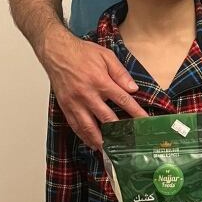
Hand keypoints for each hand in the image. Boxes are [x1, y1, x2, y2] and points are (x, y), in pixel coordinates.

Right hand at [42, 28, 145, 148]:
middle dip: (119, 131)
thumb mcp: (106, 56)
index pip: (123, 100)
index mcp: (100, 81)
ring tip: (109, 150)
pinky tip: (91, 142)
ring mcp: (75, 103)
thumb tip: (133, 89)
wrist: (57, 52)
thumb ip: (121, 73)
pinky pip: (75, 125)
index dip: (135, 113)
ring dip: (100, 140)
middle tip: (128, 142)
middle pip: (107, 118)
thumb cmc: (82, 53)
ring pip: (89, 127)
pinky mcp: (65, 106)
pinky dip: (83, 136)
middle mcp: (87, 95)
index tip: (144, 122)